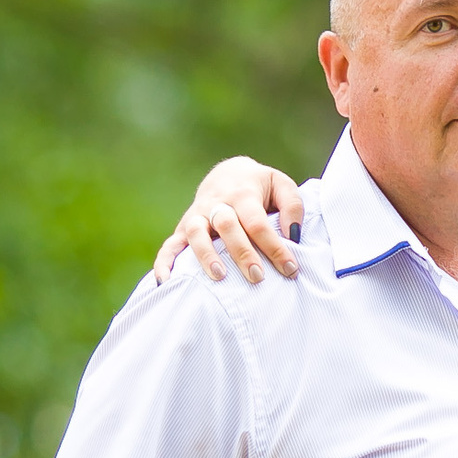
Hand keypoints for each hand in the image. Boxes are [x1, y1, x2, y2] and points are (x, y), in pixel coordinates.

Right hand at [151, 157, 306, 284]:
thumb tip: (292, 235)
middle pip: (227, 227)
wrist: (227, 174)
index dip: (275, 247)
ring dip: (205, 255)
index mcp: (243, 194)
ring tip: (219, 277)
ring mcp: (197, 216)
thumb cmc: (260, 186)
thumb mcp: (281, 185)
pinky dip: (164, 263)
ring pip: (196, 233)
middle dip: (242, 253)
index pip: (258, 223)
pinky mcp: (182, 229)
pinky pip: (170, 245)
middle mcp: (217, 204)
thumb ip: (292, 206)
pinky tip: (166, 283)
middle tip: (256, 277)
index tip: (291, 269)